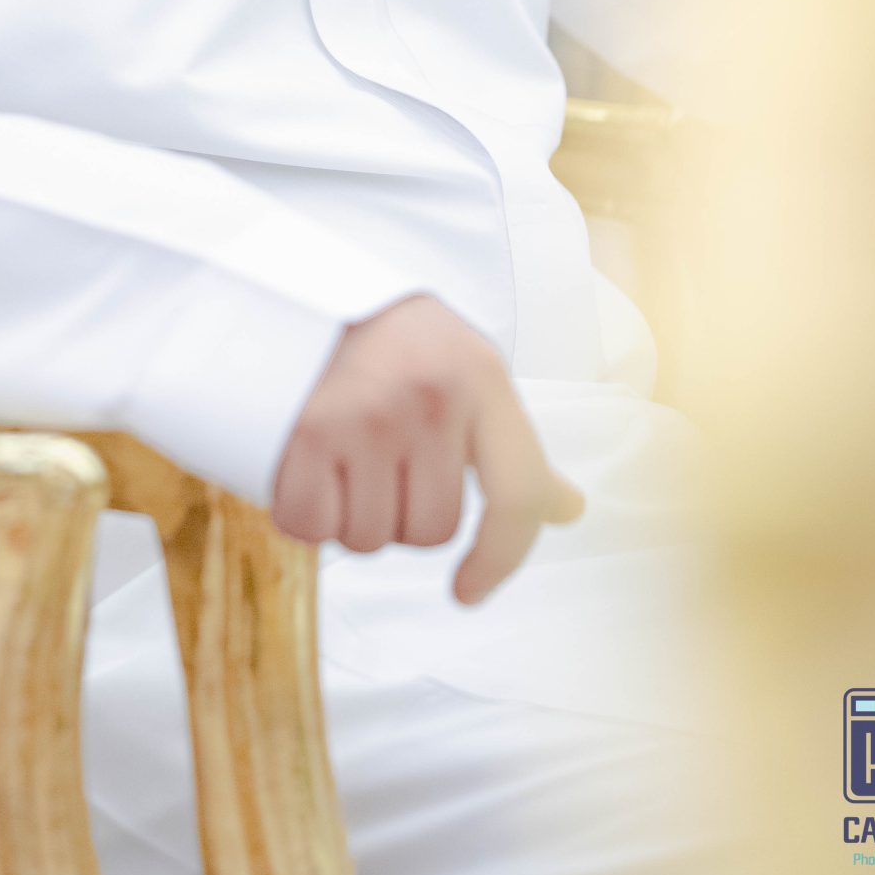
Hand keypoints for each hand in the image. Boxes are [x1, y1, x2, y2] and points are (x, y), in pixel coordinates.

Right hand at [270, 294, 584, 603]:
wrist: (308, 283)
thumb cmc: (399, 343)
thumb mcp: (470, 375)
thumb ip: (515, 451)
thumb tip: (569, 510)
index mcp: (482, 379)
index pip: (517, 496)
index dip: (501, 559)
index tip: (469, 590)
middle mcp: (431, 398)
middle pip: (431, 533)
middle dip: (403, 515)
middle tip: (381, 461)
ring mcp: (367, 416)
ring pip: (370, 537)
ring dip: (353, 516)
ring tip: (343, 454)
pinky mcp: (307, 432)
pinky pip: (311, 525)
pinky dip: (305, 512)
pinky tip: (307, 466)